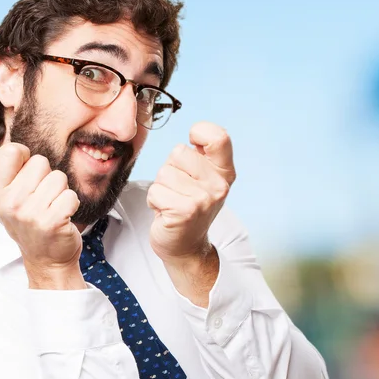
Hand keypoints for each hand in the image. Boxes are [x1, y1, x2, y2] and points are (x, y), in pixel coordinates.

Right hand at [0, 143, 82, 270]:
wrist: (46, 261)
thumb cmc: (30, 224)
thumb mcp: (9, 201)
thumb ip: (3, 174)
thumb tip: (0, 151)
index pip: (11, 151)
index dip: (25, 157)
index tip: (28, 176)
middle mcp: (10, 203)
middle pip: (40, 162)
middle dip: (46, 177)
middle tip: (42, 200)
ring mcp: (31, 214)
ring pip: (59, 177)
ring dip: (60, 191)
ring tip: (52, 209)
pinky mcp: (53, 222)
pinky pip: (71, 195)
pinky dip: (72, 205)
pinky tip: (62, 217)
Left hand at [146, 122, 235, 263]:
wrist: (186, 247)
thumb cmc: (189, 208)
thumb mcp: (203, 180)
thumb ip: (202, 157)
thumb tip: (196, 131)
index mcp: (224, 173)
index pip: (218, 137)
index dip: (199, 133)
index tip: (193, 147)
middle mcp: (218, 185)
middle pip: (178, 152)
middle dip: (170, 170)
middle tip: (178, 191)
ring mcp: (202, 199)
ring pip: (163, 173)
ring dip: (161, 188)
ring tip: (171, 203)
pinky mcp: (184, 211)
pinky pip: (155, 192)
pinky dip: (154, 202)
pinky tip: (166, 213)